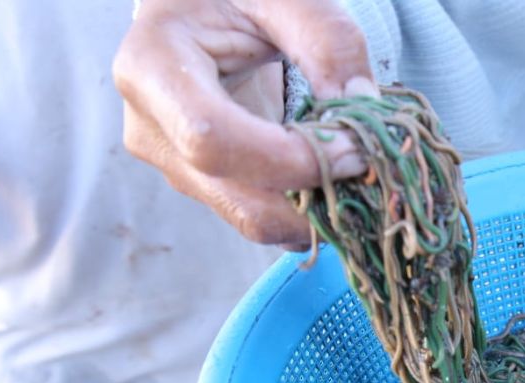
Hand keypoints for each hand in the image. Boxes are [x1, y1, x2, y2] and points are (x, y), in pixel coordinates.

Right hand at [113, 0, 375, 246]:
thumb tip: (361, 105)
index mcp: (151, 66)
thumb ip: (327, 39)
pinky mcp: (206, 186)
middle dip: (313, 200)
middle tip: (373, 174)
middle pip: (237, 199)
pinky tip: (339, 183)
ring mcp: (175, 166)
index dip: (290, 159)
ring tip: (362, 176)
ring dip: (317, 212)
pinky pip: (263, 218)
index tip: (355, 148)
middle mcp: (151, 128)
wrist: (206, 8)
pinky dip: (308, 212)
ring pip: (254, 219)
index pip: (212, 139)